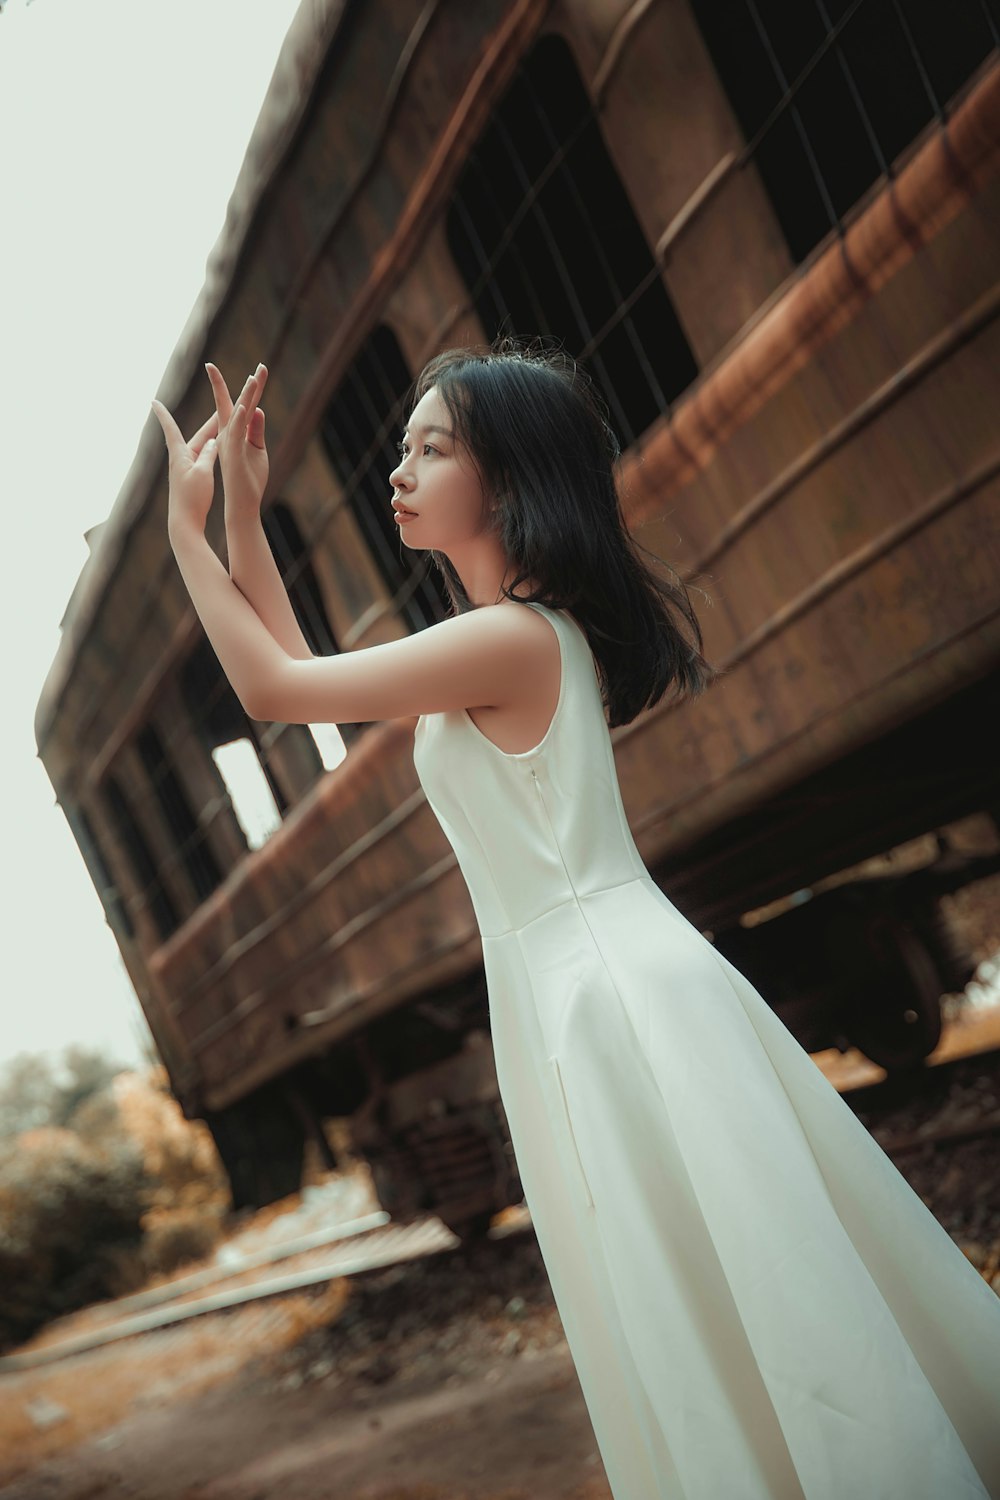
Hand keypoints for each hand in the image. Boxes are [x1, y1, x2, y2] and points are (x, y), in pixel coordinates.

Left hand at [150, 399, 219, 536]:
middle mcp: (181, 460)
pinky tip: (219, 447)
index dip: (163, 414)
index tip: (153, 401)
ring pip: (202, 447)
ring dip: (213, 435)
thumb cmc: (193, 499)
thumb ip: (209, 454)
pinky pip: (203, 459)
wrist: (185, 524)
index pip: (170, 429)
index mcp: (180, 455)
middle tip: (222, 407)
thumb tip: (212, 441)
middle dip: (209, 423)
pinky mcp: (192, 479)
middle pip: (197, 436)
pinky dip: (212, 450)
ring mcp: (186, 470)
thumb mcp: (204, 473)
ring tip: (225, 424)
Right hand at [205, 361, 269, 511]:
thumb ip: (257, 429)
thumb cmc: (249, 478)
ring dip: (247, 395)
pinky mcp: (234, 453)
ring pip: (239, 413)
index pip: (243, 404)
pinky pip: (237, 433)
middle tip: (259, 365)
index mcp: (235, 432)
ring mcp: (231, 442)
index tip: (258, 369)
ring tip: (254, 377)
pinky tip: (245, 406)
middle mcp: (230, 433)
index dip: (251, 387)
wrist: (243, 502)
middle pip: (239, 402)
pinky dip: (241, 419)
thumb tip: (257, 409)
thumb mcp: (258, 449)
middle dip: (248, 384)